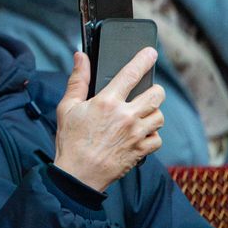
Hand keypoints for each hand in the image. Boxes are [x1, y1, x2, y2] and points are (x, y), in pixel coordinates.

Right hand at [54, 49, 164, 191]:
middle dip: (154, 90)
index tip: (151, 53)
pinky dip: (152, 135)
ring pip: (160, 115)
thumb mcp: (66, 107)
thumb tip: (80, 57)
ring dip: (152, 113)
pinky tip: (140, 135)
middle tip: (145, 94)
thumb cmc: (70, 141)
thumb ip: (77, 80)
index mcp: (107, 102)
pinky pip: (158, 138)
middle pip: (157, 94)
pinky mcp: (142, 150)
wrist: (78, 174)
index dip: (143, 59)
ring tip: (140, 116)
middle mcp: (126, 116)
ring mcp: (136, 134)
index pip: (131, 73)